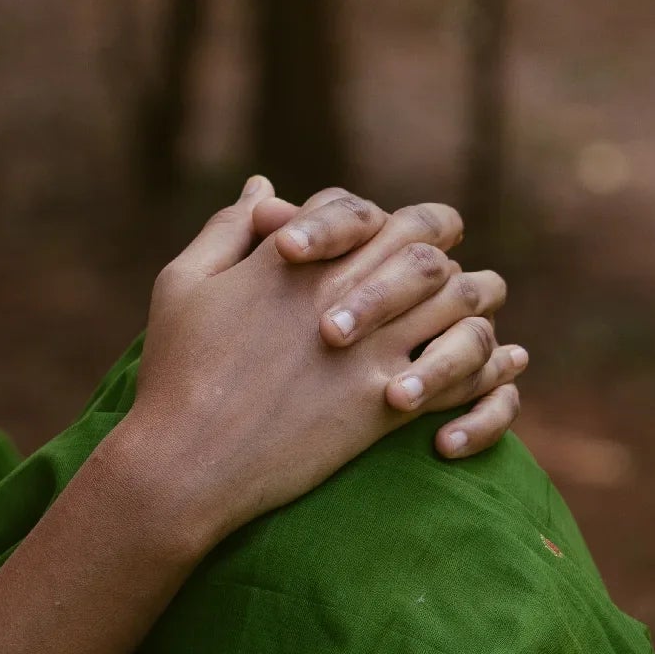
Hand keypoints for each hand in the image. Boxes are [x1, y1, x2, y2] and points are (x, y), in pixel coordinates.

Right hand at [121, 176, 523, 556]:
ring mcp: (369, 349)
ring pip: (458, 295)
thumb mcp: (182, 286)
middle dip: (440, 239)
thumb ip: (228, 230)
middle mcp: (340, 292)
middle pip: (424, 237)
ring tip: (462, 310)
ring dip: (469, 296)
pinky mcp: (383, 404)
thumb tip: (264, 188)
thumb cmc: (174, 377)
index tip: (369, 240)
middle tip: (442, 261)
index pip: (357, 209)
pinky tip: (479, 369)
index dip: (368, 219)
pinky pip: (459, 371)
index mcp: (293, 257)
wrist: (188, 465)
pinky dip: (480, 365)